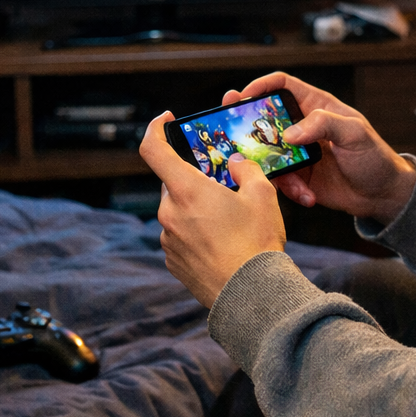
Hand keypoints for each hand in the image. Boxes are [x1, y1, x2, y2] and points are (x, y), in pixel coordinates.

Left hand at [139, 112, 286, 307]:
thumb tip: (235, 163)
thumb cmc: (256, 244)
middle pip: (173, 182)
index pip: (153, 150)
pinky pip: (180, 236)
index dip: (155, 129)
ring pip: (178, 210)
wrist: (252, 296)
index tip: (165, 120)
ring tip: (230, 222)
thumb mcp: (262, 195)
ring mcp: (168, 240)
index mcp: (186, 190)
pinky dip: (196, 232)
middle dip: (194, 179)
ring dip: (196, 208)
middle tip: (222, 185)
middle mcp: (169, 213)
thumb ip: (246, 170)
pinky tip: (223, 243)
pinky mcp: (173, 262)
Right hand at [222, 72, 415, 225]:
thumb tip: (289, 133)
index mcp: (317, 106)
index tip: (243, 95)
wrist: (382, 195)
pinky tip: (308, 196)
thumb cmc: (375, 157)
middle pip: (265, 118)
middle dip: (246, 125)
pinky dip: (290, 190)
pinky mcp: (299, 176)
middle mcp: (304, 127)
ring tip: (285, 180)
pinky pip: (282, 180)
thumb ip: (323, 124)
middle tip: (229, 130)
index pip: (283, 85)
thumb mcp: (355, 134)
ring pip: (268, 153)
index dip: (261, 85)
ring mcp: (299, 152)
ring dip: (269, 167)